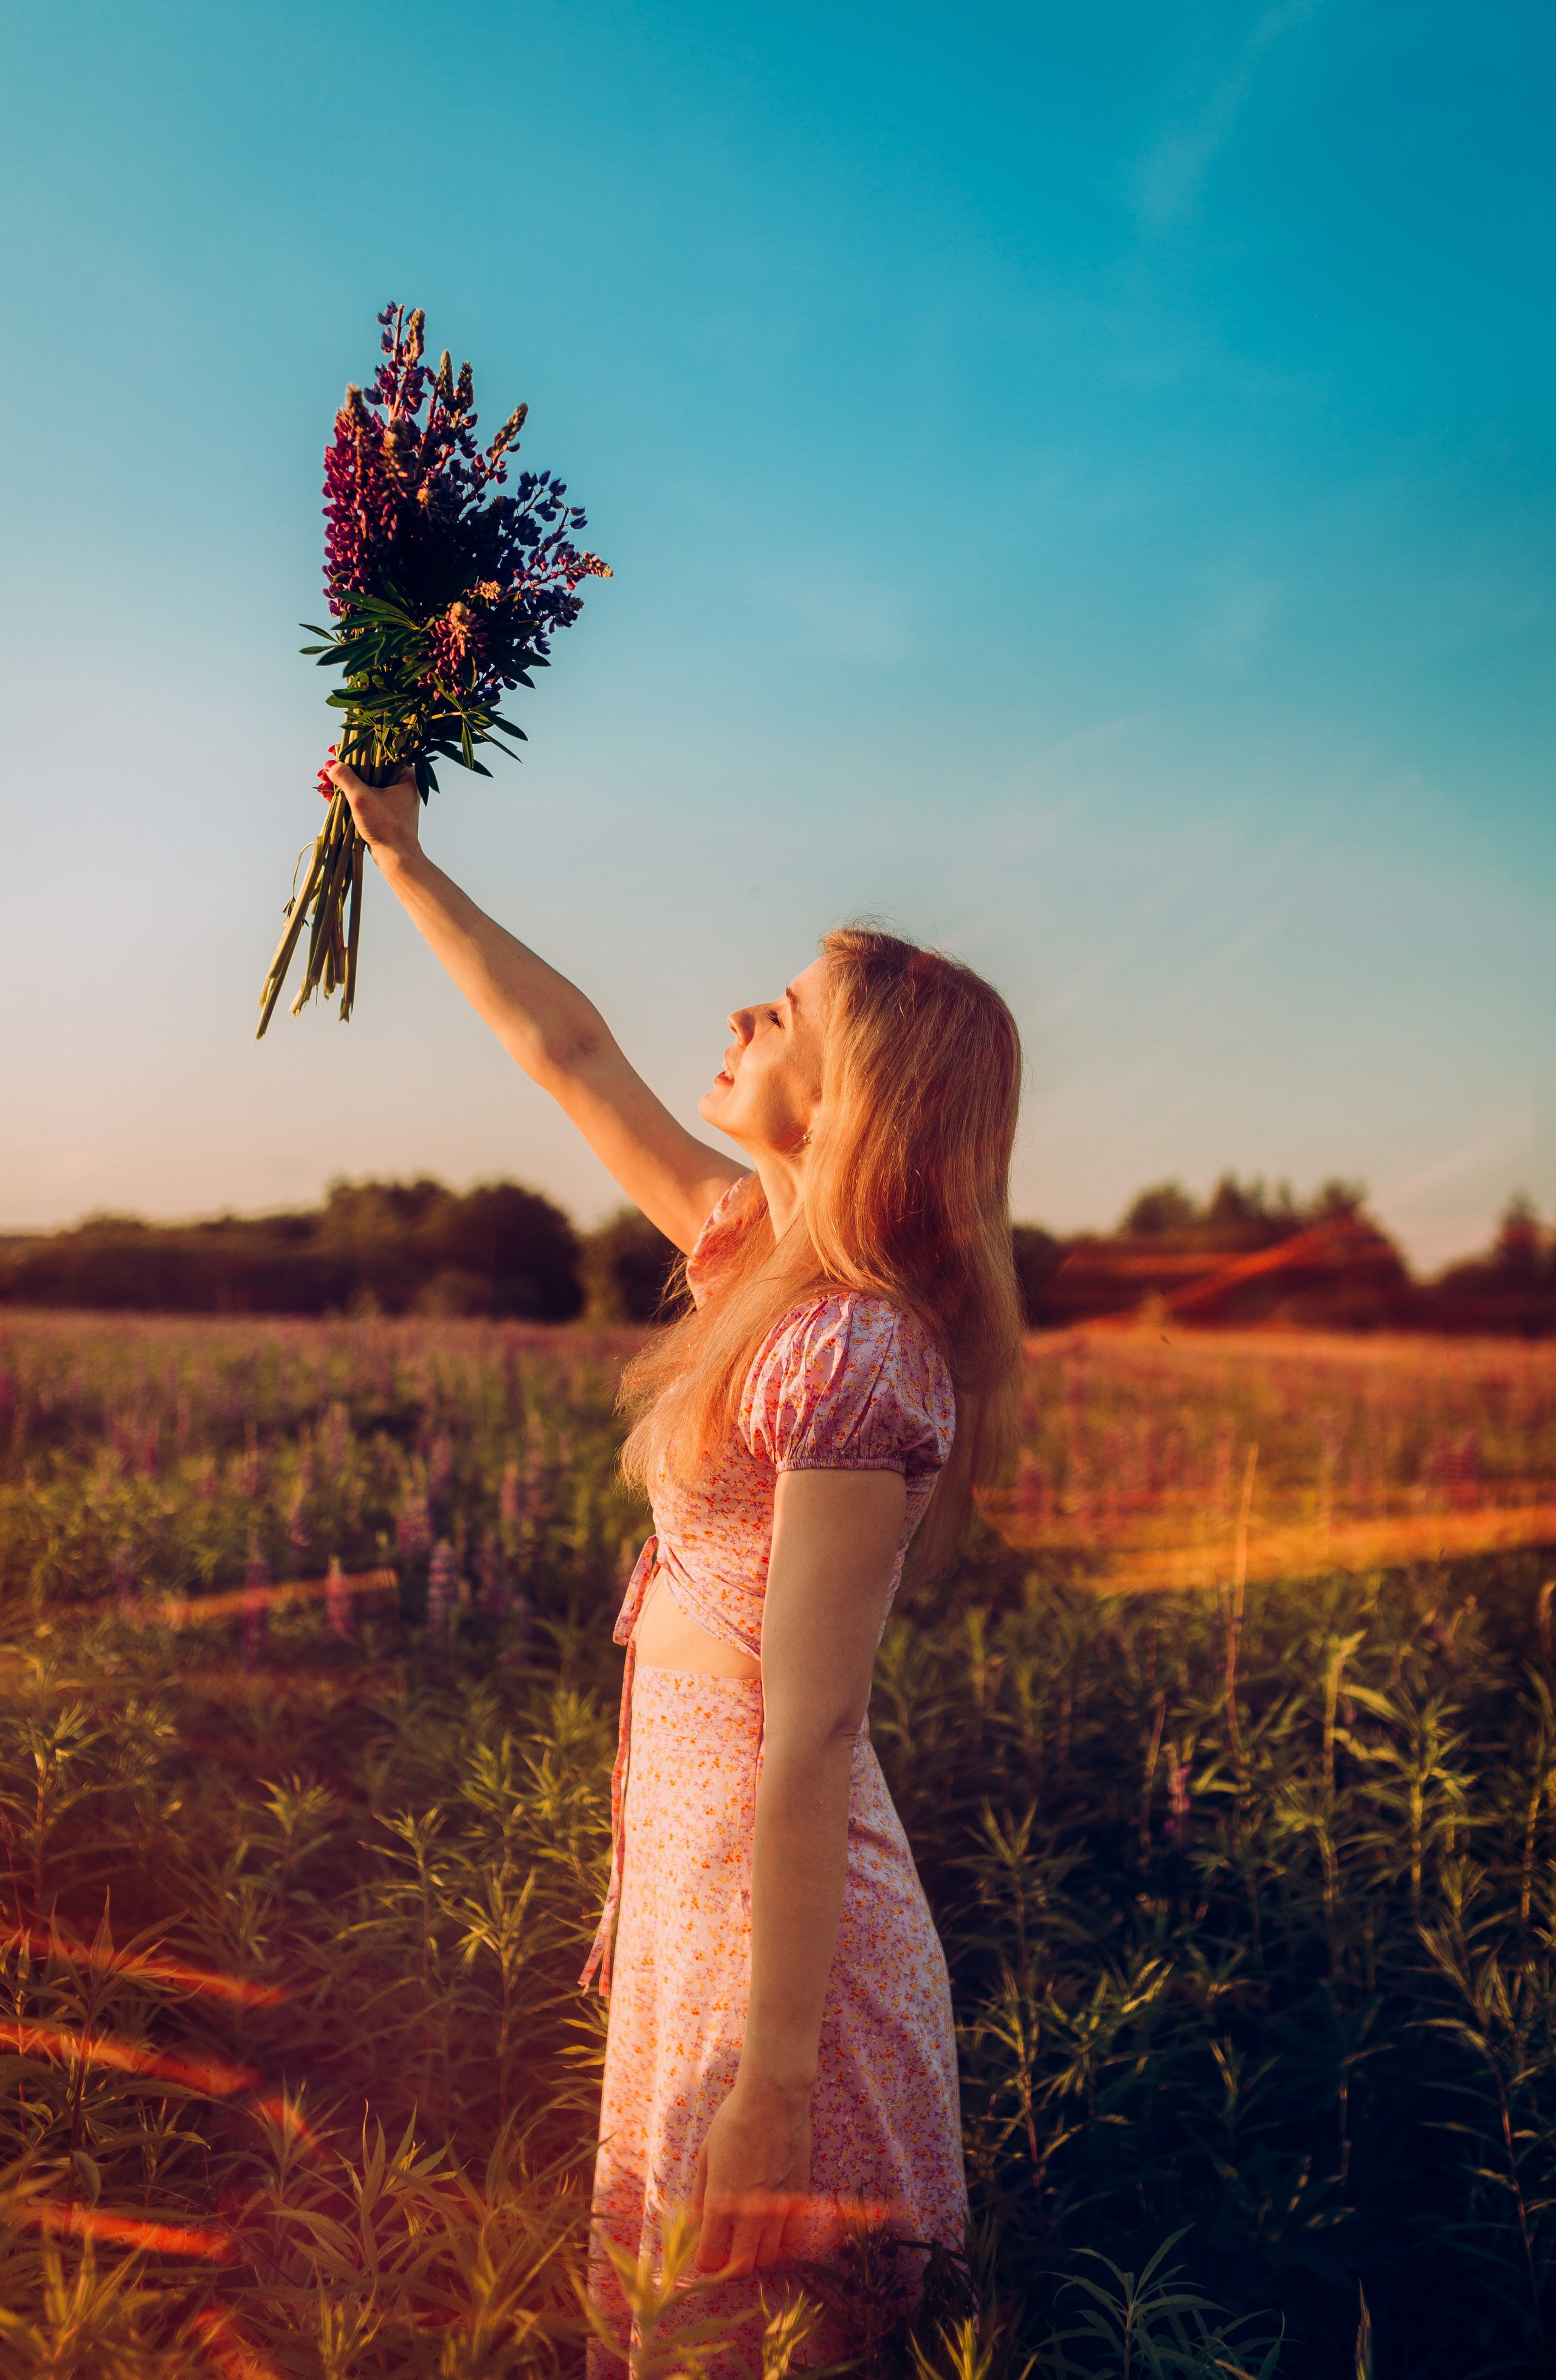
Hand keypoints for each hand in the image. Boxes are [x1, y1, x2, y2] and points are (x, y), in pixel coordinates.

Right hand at [329, 759, 421, 869]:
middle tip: (323, 772)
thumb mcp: (361, 798)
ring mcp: (392, 798)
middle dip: (342, 770)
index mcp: (404, 774)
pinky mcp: (383, 810)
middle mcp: (401, 783)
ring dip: (341, 783)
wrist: (397, 857)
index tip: (332, 752)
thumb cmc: (385, 826)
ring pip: (363, 783)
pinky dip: (347, 795)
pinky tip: (328, 794)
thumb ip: (345, 778)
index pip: (374, 753)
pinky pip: (363, 796)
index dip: (351, 751)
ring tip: (322, 784)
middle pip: (366, 768)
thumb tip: (330, 764)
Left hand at [691, 2072, 811, 2277]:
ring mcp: (777, 2208)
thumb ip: (699, 2193)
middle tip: (728, 2257)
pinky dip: (782, 2244)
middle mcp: (749, 2212)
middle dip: (732, 2269)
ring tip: (750, 2245)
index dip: (707, 2265)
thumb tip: (696, 2222)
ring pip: (769, 2257)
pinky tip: (774, 2234)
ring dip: (757, 2257)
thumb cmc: (734, 2120)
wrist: (774, 2099)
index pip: (711, 2257)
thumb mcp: (706, 2154)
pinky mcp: (799, 2199)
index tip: (706, 2260)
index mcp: (720, 2202)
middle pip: (743, 2266)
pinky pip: (793, 2238)